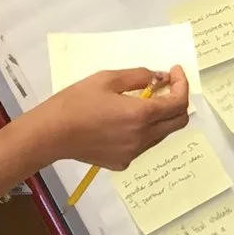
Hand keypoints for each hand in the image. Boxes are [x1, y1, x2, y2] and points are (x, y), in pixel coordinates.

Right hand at [30, 67, 190, 170]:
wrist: (51, 134)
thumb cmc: (76, 102)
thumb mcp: (107, 79)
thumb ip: (139, 76)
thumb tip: (160, 78)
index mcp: (141, 115)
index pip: (179, 103)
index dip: (182, 85)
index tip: (174, 72)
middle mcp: (143, 137)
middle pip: (178, 122)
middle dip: (177, 102)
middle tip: (164, 87)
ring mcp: (133, 153)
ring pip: (161, 134)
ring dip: (159, 117)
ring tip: (139, 102)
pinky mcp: (122, 162)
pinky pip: (143, 145)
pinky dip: (143, 131)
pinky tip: (122, 121)